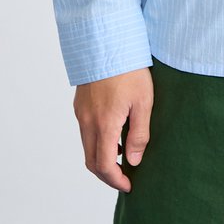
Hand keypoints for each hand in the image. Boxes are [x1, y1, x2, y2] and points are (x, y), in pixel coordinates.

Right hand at [73, 67, 153, 191]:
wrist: (107, 39)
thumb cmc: (129, 68)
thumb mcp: (143, 100)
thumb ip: (139, 133)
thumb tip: (133, 160)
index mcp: (104, 123)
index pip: (104, 165)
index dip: (115, 180)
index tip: (128, 184)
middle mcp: (87, 120)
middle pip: (91, 160)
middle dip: (107, 174)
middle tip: (124, 177)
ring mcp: (81, 111)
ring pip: (87, 145)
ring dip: (101, 157)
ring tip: (122, 155)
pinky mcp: (80, 103)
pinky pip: (85, 130)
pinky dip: (96, 141)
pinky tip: (114, 133)